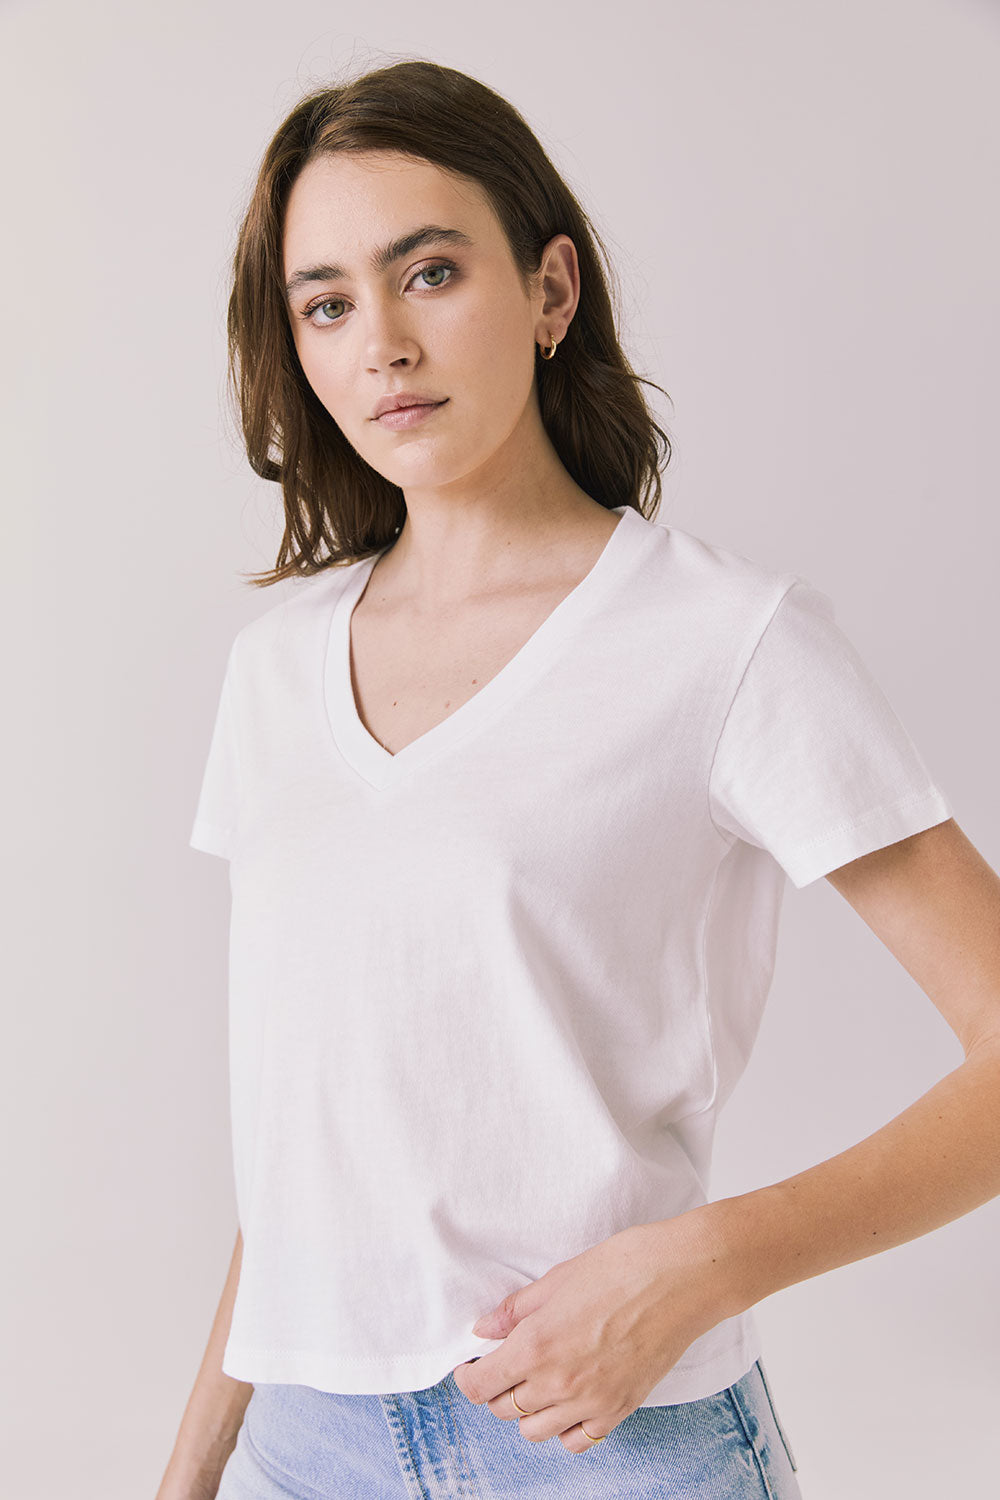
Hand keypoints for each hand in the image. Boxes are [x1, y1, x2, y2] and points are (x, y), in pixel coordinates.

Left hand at [451, 1208, 732, 1452]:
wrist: (681, 1278)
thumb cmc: (622, 1267)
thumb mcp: (558, 1278)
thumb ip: (516, 1309)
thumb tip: (485, 1329)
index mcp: (536, 1345)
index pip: (481, 1386)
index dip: (468, 1377)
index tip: (469, 1367)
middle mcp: (558, 1382)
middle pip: (504, 1409)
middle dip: (496, 1389)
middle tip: (504, 1365)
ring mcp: (590, 1402)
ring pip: (535, 1432)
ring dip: (527, 1410)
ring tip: (536, 1382)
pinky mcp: (619, 1410)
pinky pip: (577, 1441)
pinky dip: (565, 1428)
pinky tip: (568, 1402)